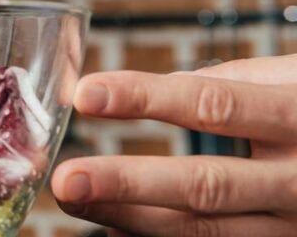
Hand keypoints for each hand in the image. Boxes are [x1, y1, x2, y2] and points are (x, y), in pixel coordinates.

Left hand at [51, 55, 296, 235]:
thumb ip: (238, 81)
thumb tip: (162, 87)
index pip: (214, 104)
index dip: (146, 99)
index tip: (86, 93)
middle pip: (206, 186)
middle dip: (129, 183)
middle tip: (65, 179)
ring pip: (208, 230)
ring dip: (132, 218)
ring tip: (74, 200)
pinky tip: (115, 230)